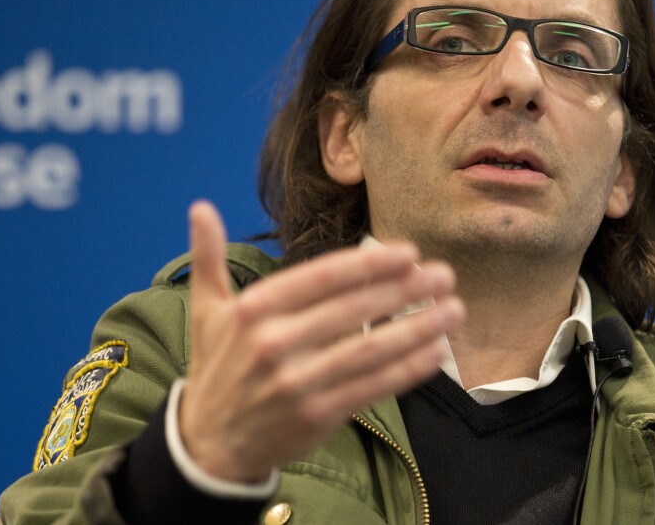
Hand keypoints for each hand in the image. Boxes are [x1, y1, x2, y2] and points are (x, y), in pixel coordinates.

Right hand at [178, 201, 463, 482]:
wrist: (209, 445)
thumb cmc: (217, 368)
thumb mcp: (205, 311)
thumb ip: (207, 259)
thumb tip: (200, 208)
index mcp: (253, 310)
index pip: (321, 278)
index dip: (369, 264)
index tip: (409, 252)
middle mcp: (274, 343)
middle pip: (353, 309)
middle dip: (405, 289)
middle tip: (444, 275)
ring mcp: (297, 382)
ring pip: (370, 349)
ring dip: (418, 328)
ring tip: (454, 310)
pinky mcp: (317, 415)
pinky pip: (372, 387)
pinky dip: (408, 370)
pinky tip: (436, 352)